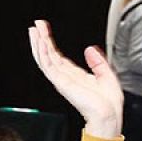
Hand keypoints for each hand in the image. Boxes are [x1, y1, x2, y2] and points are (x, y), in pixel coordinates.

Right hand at [27, 20, 124, 138]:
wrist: (108, 115)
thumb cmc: (108, 103)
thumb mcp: (106, 75)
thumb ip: (98, 62)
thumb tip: (90, 49)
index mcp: (75, 76)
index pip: (58, 56)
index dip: (51, 43)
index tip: (46, 30)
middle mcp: (66, 77)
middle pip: (49, 55)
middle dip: (42, 39)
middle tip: (36, 25)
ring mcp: (62, 79)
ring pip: (45, 58)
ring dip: (38, 44)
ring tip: (33, 30)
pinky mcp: (61, 82)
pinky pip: (48, 65)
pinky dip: (43, 53)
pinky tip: (40, 43)